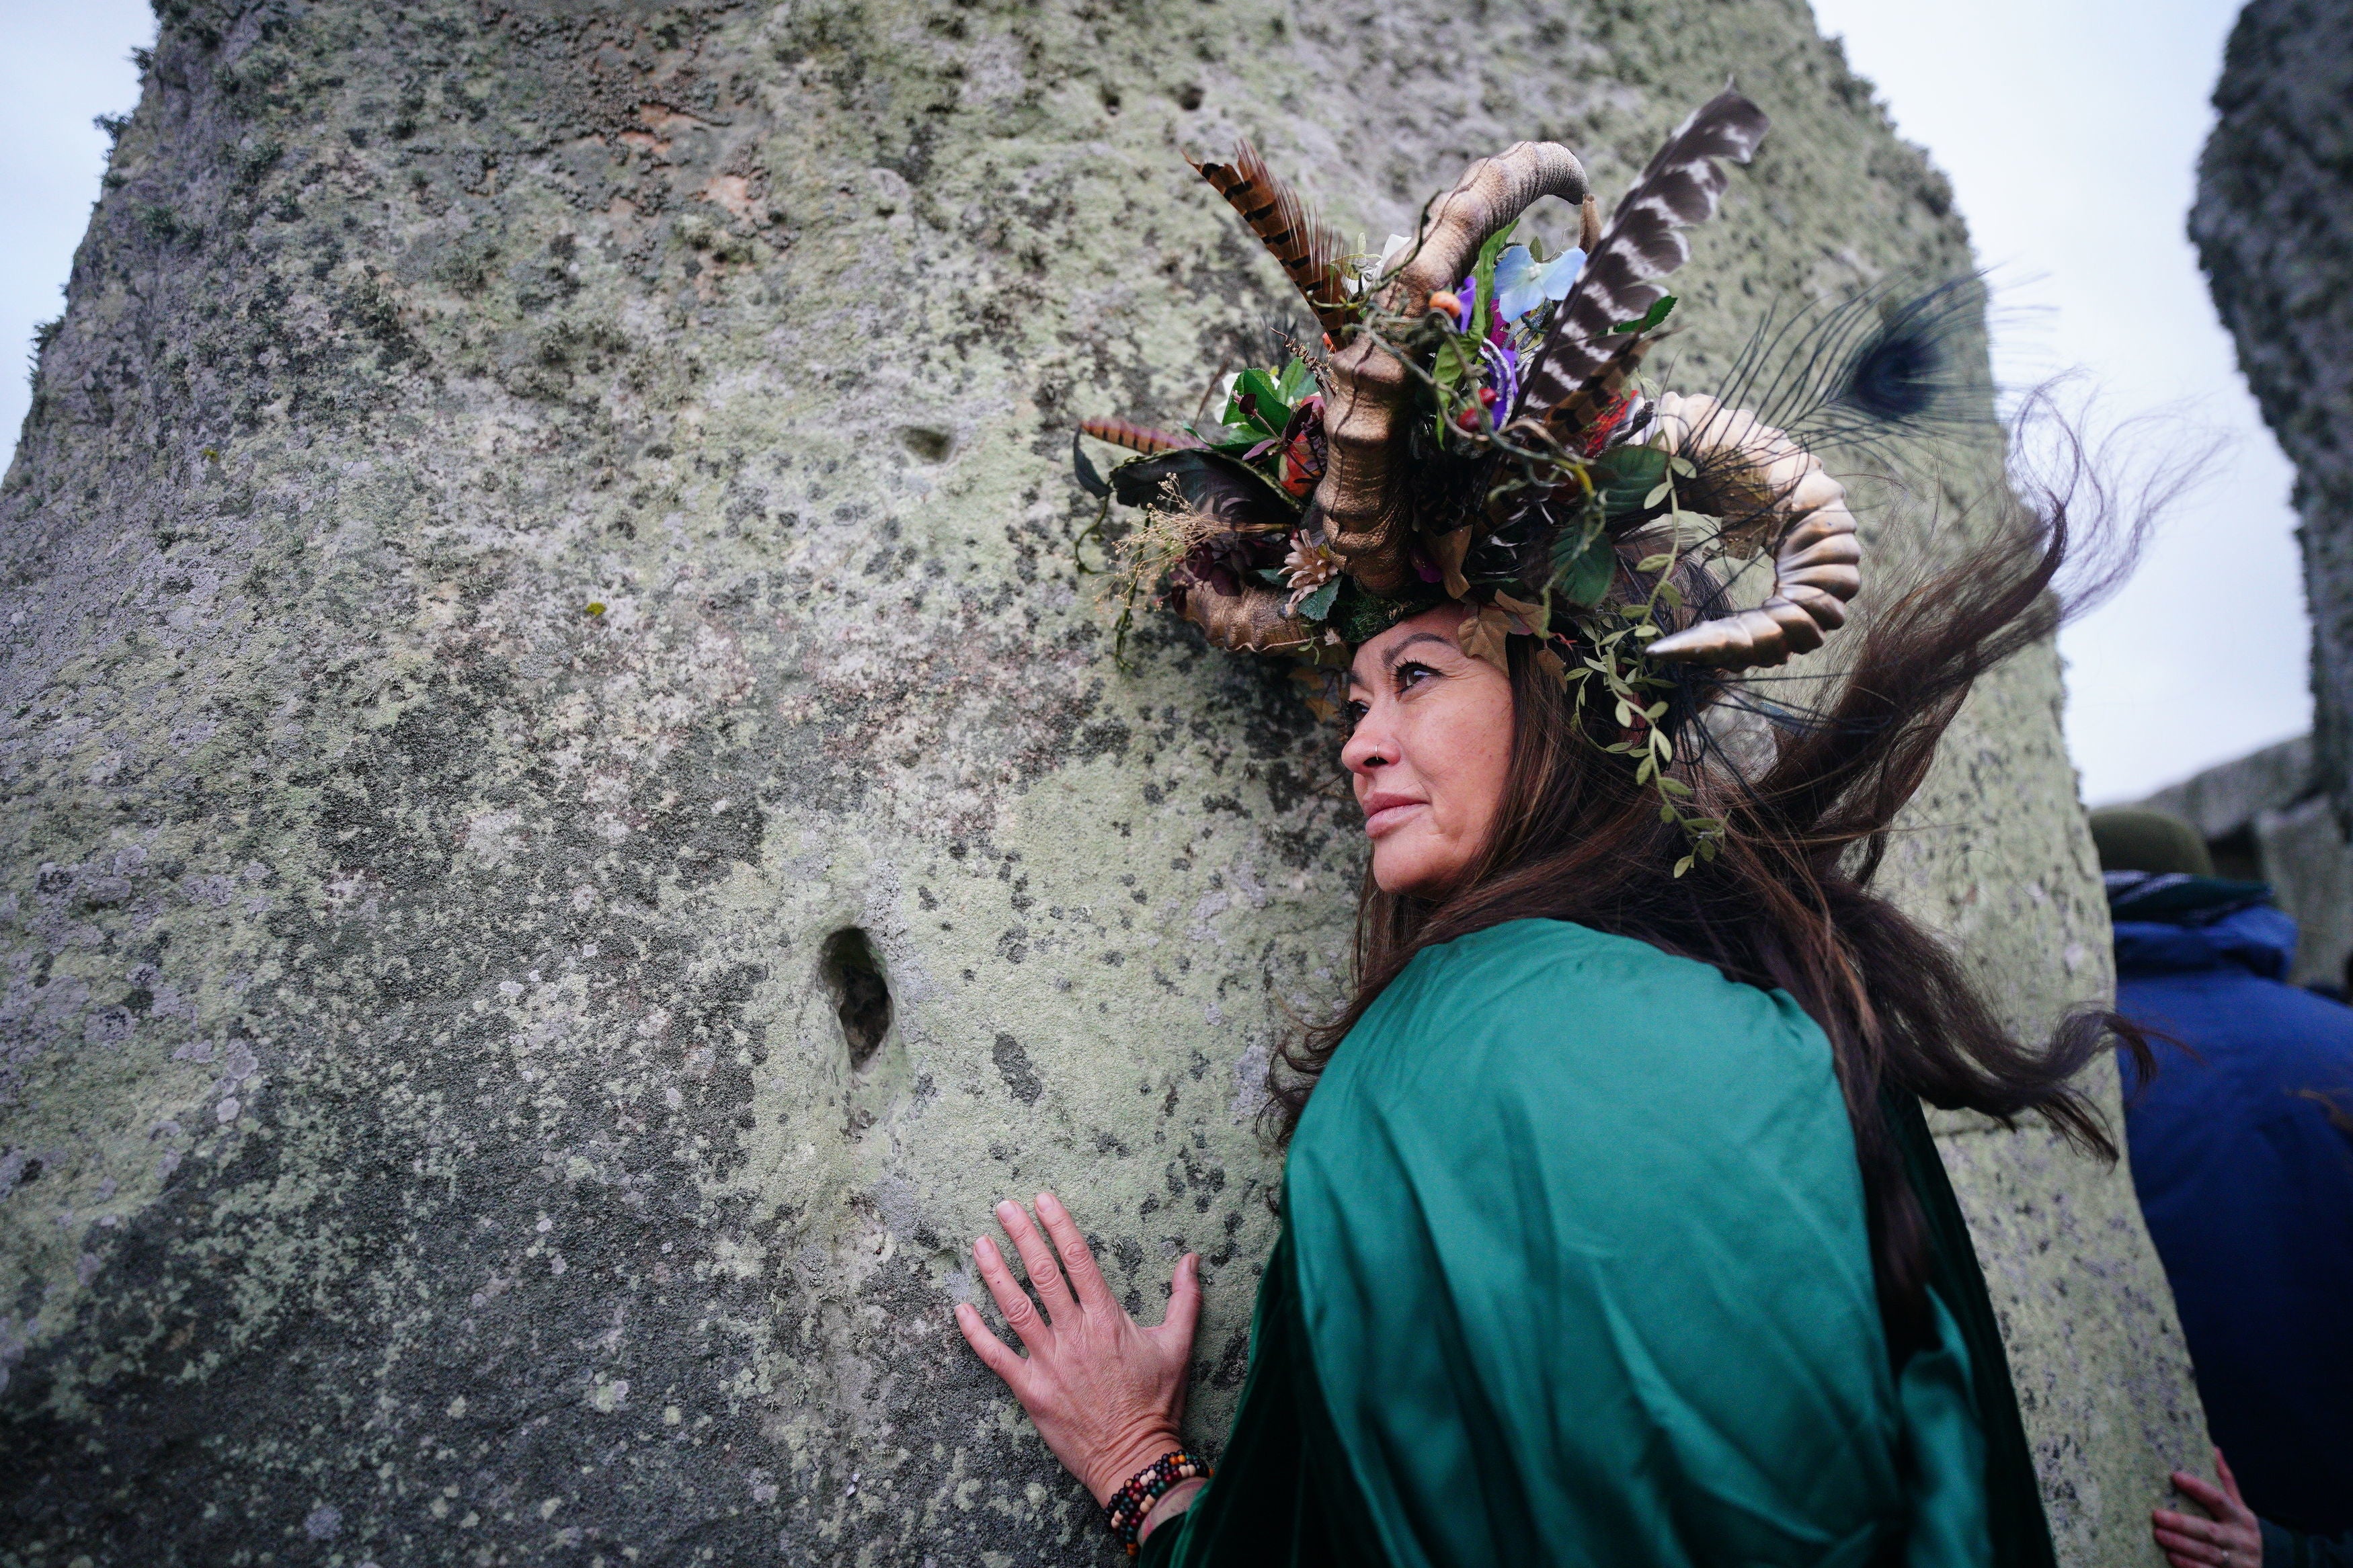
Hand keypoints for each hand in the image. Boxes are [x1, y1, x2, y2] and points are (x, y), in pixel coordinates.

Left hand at [954, 1191, 1200, 1505]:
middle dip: (1021, 1236)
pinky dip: (976, 1333)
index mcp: (1107, 1319)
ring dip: (995, 1273)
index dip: (1059, 1225)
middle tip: (1003, 1207)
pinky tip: (961, 1309)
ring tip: (979, 1244)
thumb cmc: (1157, 1402)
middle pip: (1043, 1274)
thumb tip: (1192, 1259)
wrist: (1135, 1458)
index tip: (1042, 1200)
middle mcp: (1075, 1333)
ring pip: (1015, 1308)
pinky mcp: (1030, 1390)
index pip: (1078, 1259)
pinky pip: (996, 1357)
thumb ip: (1185, 1299)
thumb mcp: (1179, 1346)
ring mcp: (1049, 1362)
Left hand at [2153, 1449, 2263, 1567]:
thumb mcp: (2239, 1510)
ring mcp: (2238, 1562)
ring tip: (2159, 1534)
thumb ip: (2226, 1483)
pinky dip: (2189, 1565)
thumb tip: (2214, 1448)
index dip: (2198, 1488)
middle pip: (2209, 1530)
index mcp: (2242, 1518)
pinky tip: (2171, 1556)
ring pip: (2207, 1553)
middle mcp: (2242, 1540)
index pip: (2219, 1499)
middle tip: (2157, 1515)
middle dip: (2183, 1523)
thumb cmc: (2239, 1534)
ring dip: (2181, 1544)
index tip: (2175, 1476)